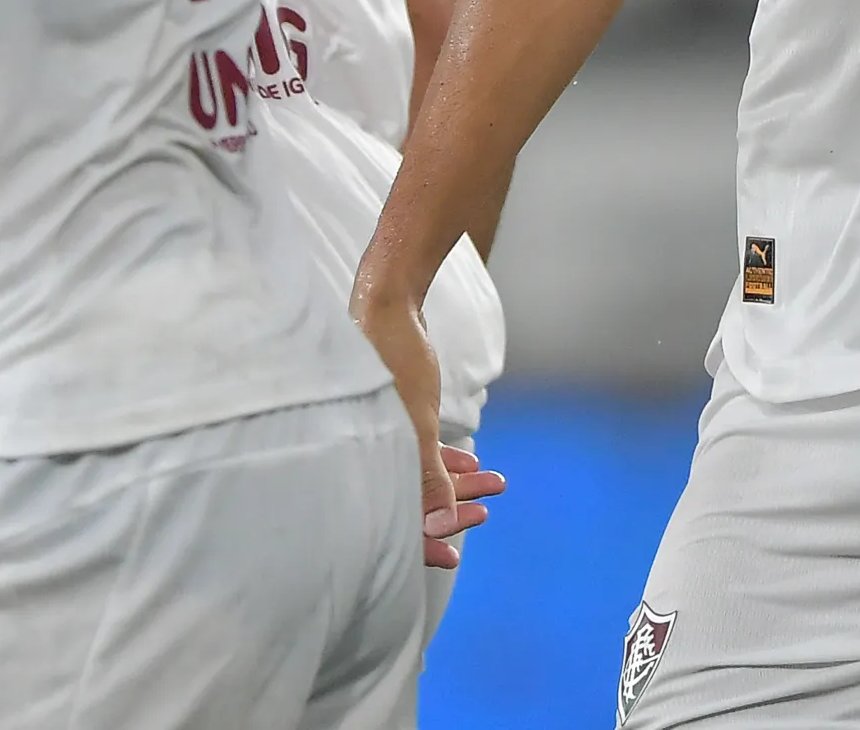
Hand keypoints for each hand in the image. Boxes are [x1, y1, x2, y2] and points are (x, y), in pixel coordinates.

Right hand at [349, 277, 501, 567]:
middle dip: (449, 509)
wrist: (387, 302)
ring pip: (418, 472)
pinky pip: (418, 449)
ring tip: (496, 484)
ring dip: (456, 482)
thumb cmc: (395, 359)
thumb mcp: (418, 423)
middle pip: (408, 499)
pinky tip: (474, 465)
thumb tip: (440, 527)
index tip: (455, 556)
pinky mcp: (392, 414)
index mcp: (363, 460)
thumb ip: (428, 476)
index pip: (392, 520)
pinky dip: (444, 459)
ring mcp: (378, 433)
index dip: (422, 544)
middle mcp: (366, 451)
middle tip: (485, 514)